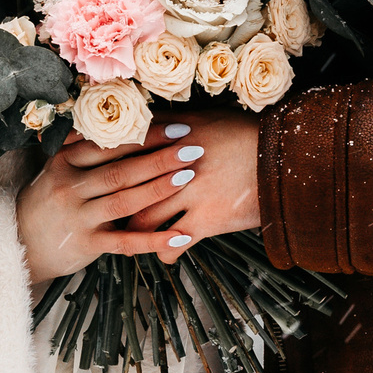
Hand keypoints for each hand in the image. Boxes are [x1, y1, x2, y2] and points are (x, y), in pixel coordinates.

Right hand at [17, 119, 215, 282]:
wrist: (19, 242)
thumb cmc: (48, 200)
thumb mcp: (57, 168)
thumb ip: (85, 149)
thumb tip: (124, 118)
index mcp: (64, 161)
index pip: (110, 144)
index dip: (146, 135)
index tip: (177, 126)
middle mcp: (69, 187)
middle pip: (121, 170)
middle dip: (160, 158)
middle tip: (192, 147)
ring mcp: (77, 217)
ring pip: (124, 201)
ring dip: (159, 189)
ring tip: (189, 176)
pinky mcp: (86, 244)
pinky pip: (125, 242)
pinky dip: (154, 239)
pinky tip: (180, 234)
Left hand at [102, 106, 258, 263]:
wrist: (284, 157)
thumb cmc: (247, 134)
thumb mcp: (208, 118)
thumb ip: (171, 123)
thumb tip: (142, 122)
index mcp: (174, 136)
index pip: (125, 150)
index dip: (102, 161)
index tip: (88, 169)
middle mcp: (176, 165)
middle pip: (127, 187)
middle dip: (110, 199)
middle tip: (101, 208)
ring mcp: (190, 194)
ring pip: (143, 220)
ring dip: (133, 230)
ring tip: (127, 234)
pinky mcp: (207, 219)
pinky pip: (173, 244)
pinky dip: (164, 251)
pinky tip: (162, 253)